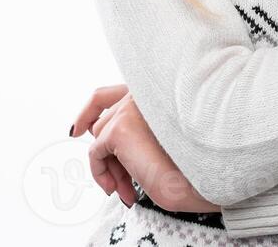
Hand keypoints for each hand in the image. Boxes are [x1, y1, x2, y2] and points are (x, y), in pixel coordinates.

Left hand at [70, 85, 219, 212]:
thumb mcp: (159, 135)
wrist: (200, 178)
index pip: (111, 93)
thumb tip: (94, 129)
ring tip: (125, 189)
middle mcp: (144, 91)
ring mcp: (131, 106)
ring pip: (99, 137)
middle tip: (114, 182)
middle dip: (108, 154)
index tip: (77, 129)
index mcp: (157, 89)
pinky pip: (95, 153)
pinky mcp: (120, 127)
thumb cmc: (191, 163)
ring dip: (109, 167)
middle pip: (104, 120)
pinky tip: (118, 189)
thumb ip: (133, 123)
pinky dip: (101, 173)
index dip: (90, 109)